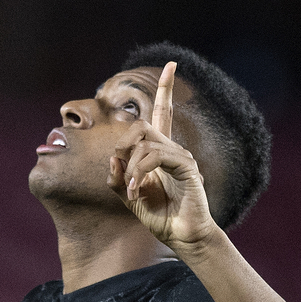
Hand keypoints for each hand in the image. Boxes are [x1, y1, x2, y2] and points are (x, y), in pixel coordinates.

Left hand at [107, 62, 215, 251]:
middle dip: (123, 144)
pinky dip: (139, 173)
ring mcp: (181, 157)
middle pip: (142, 124)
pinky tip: (136, 192)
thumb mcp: (129, 196)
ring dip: (130, 169)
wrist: (181, 237)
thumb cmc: (159, 216)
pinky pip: (155, 157)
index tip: (172, 64)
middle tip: (122, 172)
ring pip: (144, 144)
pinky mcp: (187, 167)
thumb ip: (117, 177)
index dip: (166, 89)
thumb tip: (113, 157)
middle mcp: (172, 149)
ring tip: (131, 192)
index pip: (163, 113)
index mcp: (159, 152)